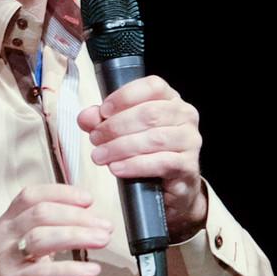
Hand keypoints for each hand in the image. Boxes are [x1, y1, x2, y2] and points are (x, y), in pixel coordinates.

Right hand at [0, 184, 112, 275]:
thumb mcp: (21, 250)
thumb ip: (45, 233)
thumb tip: (83, 218)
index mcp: (6, 224)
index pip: (32, 196)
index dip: (62, 193)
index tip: (88, 199)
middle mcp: (3, 238)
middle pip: (41, 213)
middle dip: (78, 216)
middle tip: (105, 225)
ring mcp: (6, 262)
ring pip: (42, 238)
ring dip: (78, 236)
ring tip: (102, 240)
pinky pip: (45, 273)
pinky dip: (72, 269)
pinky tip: (91, 270)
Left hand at [77, 76, 207, 240]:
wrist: (173, 188)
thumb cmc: (150, 154)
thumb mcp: (124, 133)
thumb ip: (104, 122)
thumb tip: (86, 117)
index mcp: (171, 100)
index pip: (153, 87)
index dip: (125, 96)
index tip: (103, 111)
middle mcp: (185, 116)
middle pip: (150, 114)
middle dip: (116, 126)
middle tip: (95, 139)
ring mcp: (190, 141)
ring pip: (155, 138)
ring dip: (121, 147)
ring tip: (100, 156)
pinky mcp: (189, 166)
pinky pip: (161, 162)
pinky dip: (135, 165)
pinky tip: (116, 168)